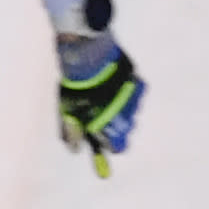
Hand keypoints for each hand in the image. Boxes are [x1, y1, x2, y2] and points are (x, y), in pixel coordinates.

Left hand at [54, 31, 143, 157]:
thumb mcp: (70, 115)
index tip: (103, 138)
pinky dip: (125, 89)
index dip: (110, 144)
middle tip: (100, 112)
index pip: (119, 147)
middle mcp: (129, 117)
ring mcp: (135, 99)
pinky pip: (134, 91)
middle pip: (125, 128)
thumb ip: (74, 134)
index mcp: (114, 128)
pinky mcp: (138, 82)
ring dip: (120, 104)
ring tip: (103, 93)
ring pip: (130, 109)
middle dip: (114, 123)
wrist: (89, 59)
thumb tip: (75, 149)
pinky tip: (112, 81)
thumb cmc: (78, 90)